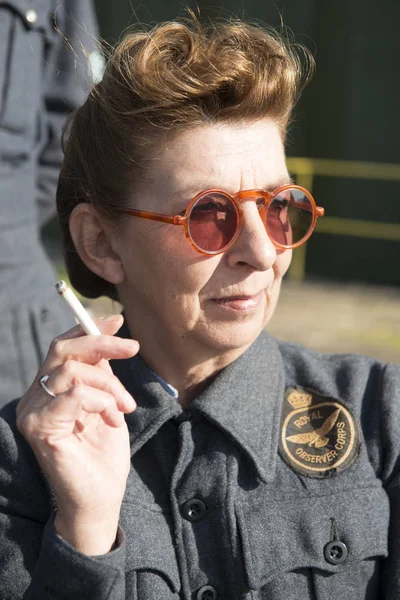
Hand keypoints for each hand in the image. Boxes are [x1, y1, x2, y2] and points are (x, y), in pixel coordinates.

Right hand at [16, 314, 138, 553]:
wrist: (101, 498)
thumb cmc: (104, 453)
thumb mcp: (107, 401)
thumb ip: (101, 372)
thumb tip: (108, 333)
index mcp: (48, 390)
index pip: (62, 346)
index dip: (88, 328)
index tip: (118, 320)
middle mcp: (34, 398)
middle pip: (63, 349)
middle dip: (102, 343)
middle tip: (133, 349)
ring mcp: (33, 412)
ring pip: (73, 370)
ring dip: (109, 385)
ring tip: (124, 408)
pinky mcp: (39, 428)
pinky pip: (74, 394)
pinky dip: (101, 401)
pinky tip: (112, 419)